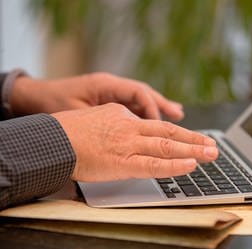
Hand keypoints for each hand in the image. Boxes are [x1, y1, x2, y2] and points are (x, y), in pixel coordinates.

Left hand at [10, 73, 183, 120]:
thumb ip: (105, 121)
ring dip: (158, 108)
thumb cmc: (54, 106)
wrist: (38, 102)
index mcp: (105, 85)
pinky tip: (155, 120)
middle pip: (144, 94)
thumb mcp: (78, 116)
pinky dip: (145, 112)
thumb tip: (130, 129)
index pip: (138, 93)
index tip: (164, 126)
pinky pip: (132, 106)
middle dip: (164, 105)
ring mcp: (111, 95)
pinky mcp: (109, 103)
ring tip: (177, 114)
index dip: (153, 109)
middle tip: (182, 116)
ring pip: (140, 99)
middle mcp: (111, 88)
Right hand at [52, 103, 217, 180]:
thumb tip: (129, 132)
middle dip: (194, 139)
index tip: (191, 139)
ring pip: (167, 146)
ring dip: (193, 150)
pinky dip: (174, 165)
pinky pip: (154, 164)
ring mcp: (129, 144)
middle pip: (169, 133)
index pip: (156, 126)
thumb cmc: (69, 132)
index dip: (178, 134)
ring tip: (211, 154)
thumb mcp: (97, 118)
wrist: (51, 139)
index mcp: (124, 116)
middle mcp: (131, 127)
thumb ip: (117, 124)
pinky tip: (191, 165)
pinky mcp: (123, 162)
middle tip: (213, 145)